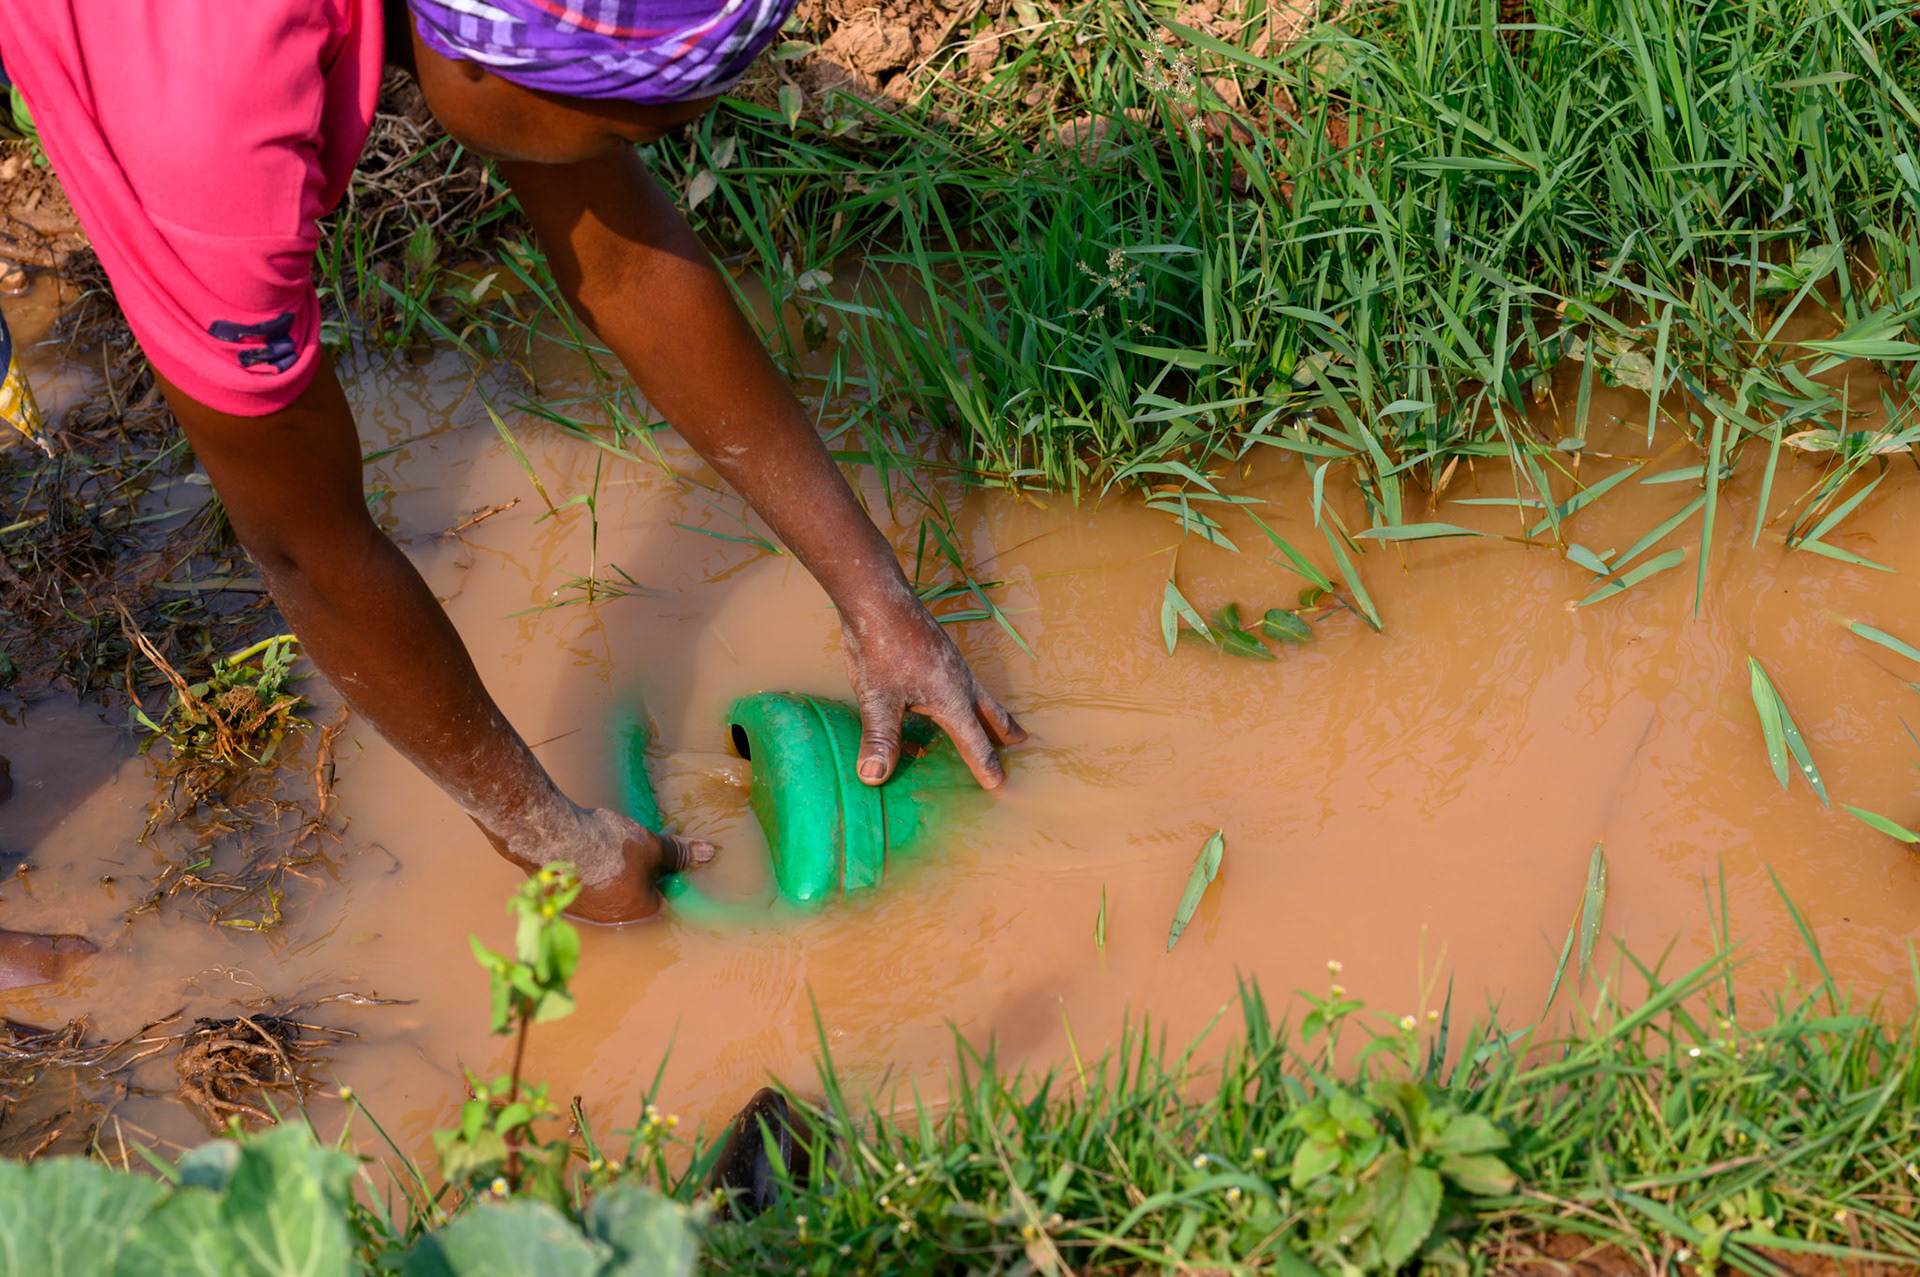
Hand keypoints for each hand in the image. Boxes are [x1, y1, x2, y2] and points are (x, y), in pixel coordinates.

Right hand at [481, 804, 714, 923]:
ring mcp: (586, 914)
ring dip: (613, 875)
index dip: (665, 876)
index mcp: (640, 914)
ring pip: (609, 893)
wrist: (554, 839)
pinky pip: (586, 888)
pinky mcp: (564, 900)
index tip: (660, 859)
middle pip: (635, 898)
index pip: (663, 899)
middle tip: (633, 850)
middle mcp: (613, 922)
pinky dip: (590, 873)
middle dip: (638, 875)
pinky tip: (587, 852)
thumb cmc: (612, 847)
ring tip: (609, 847)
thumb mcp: (652, 847)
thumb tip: (709, 854)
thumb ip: (679, 854)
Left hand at [841, 596, 1026, 788]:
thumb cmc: (881, 649)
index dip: (985, 764)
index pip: (973, 741)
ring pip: (978, 693)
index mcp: (952, 699)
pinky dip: (970, 694)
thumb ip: (881, 739)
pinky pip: (963, 679)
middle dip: (1004, 730)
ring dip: (989, 711)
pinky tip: (952, 691)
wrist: (879, 598)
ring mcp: (952, 662)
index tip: (999, 784)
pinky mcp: (940, 650)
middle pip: (990, 712)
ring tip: (995, 721)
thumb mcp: (878, 699)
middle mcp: (960, 681)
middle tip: (1020, 743)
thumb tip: (874, 778)